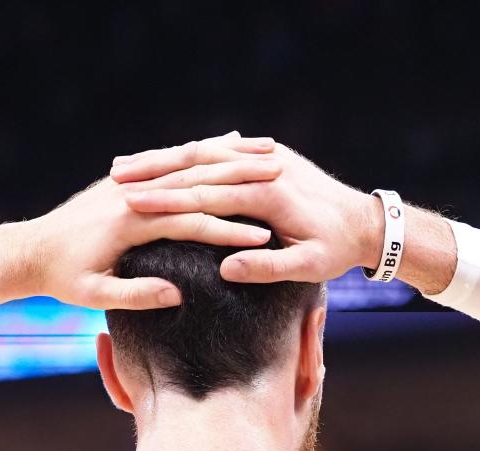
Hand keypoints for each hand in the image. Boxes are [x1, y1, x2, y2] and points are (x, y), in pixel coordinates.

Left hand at [25, 133, 280, 308]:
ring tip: (269, 153)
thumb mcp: (93, 295)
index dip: (229, 231)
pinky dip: (202, 156)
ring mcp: (127, 184)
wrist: (26, 250)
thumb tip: (175, 295)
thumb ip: (134, 294)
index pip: (191, 222)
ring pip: (187, 166)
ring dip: (227, 159)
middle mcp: (131, 194)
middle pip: (197, 185)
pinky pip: (172, 165)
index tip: (264, 237)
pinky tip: (228, 147)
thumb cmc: (60, 280)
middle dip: (239, 184)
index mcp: (129, 221)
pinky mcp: (124, 183)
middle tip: (283, 183)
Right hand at [111, 140, 383, 283]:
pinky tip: (160, 162)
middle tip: (112, 175)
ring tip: (124, 165)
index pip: (205, 194)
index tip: (129, 203)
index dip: (165, 198)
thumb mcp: (310, 266)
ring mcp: (265, 158)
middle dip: (154, 169)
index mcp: (269, 195)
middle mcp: (264, 169)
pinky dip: (187, 156)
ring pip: (204, 153)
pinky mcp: (267, 158)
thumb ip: (268, 269)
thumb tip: (227, 269)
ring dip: (164, 158)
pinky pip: (219, 153)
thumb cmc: (338, 250)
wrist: (367, 221)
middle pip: (197, 164)